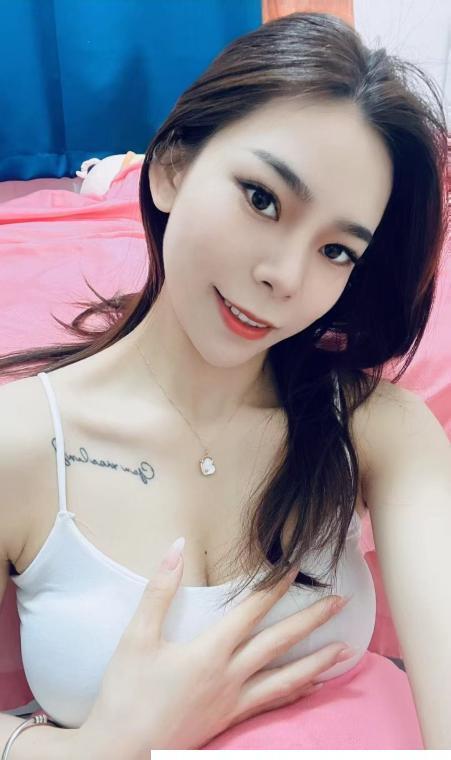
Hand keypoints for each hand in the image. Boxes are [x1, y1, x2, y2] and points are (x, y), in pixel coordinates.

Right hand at [74, 543, 351, 755]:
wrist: (123, 752)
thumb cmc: (127, 693)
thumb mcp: (136, 637)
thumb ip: (159, 590)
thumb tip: (176, 546)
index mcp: (209, 652)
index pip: (251, 611)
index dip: (274, 587)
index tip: (296, 568)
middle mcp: (230, 677)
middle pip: (280, 643)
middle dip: (312, 620)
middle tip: (341, 602)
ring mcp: (234, 702)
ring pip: (286, 679)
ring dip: (318, 661)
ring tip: (346, 650)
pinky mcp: (230, 721)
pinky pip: (273, 704)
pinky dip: (297, 692)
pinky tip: (312, 687)